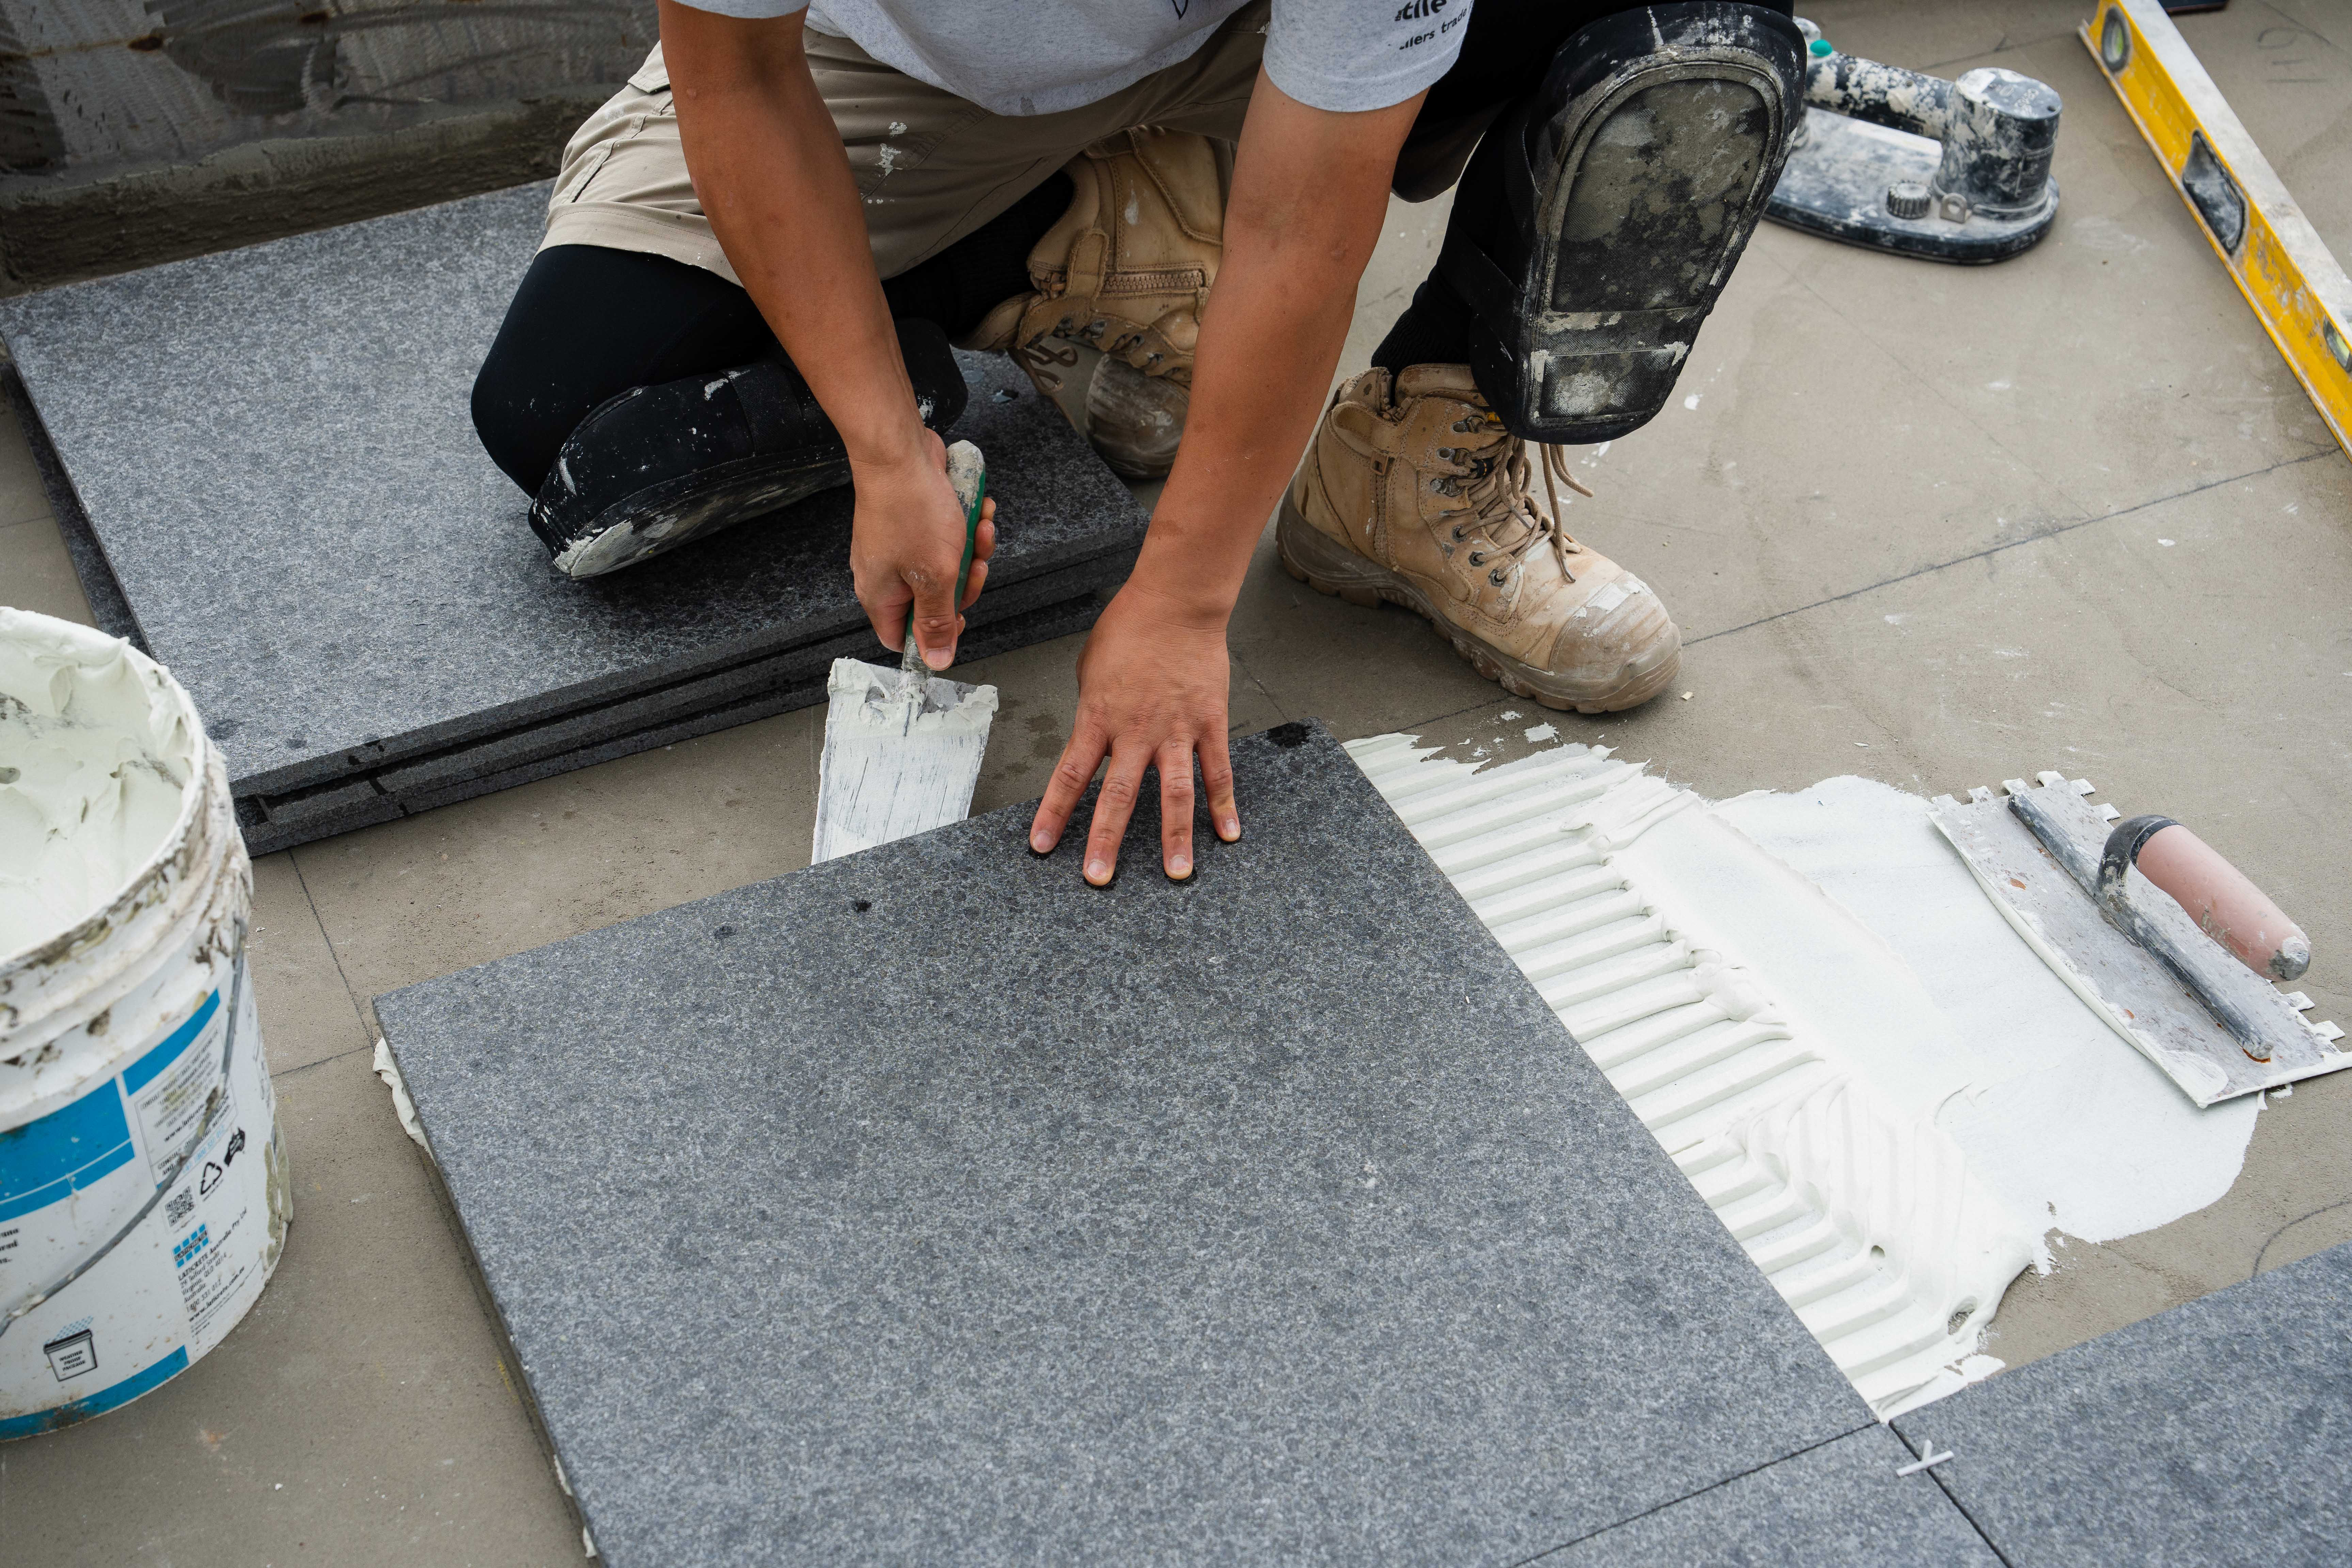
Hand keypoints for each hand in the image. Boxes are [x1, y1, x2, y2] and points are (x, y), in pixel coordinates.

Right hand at [847, 428, 997, 667]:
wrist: (900, 451)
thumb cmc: (911, 508)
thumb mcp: (934, 576)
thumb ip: (936, 620)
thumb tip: (936, 662)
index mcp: (881, 595)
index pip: (902, 638)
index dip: (934, 635)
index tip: (958, 616)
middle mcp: (885, 574)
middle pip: (932, 602)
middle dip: (963, 582)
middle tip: (973, 563)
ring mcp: (899, 547)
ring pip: (945, 566)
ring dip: (970, 549)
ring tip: (978, 528)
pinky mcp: (914, 523)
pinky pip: (945, 537)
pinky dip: (965, 526)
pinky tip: (976, 509)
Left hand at [1029, 582, 1241, 884]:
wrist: (1175, 601)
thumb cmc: (1129, 628)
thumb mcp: (1090, 669)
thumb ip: (1092, 710)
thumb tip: (1095, 736)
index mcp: (1098, 717)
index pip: (1069, 775)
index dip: (1053, 814)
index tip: (1041, 846)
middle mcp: (1135, 731)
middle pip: (1119, 797)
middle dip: (1107, 841)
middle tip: (1100, 878)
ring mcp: (1176, 730)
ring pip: (1174, 794)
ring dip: (1174, 838)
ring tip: (1176, 874)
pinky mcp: (1209, 723)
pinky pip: (1217, 771)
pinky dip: (1223, 805)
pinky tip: (1228, 835)